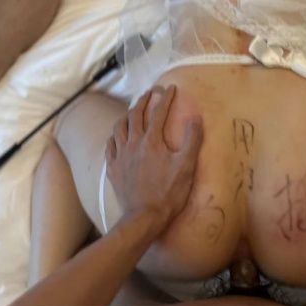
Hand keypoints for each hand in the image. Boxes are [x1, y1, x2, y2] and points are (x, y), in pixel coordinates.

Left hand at [105, 86, 203, 230]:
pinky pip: (110, 146)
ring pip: (119, 128)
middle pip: (135, 115)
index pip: (159, 112)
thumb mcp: (186, 166)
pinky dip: (114, 136)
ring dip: (126, 115)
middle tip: (150, 93)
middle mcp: (133, 143)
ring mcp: (120, 156)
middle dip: (143, 101)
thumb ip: (192, 139)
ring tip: (131, 111)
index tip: (170, 88)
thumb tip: (195, 117)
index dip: (165, 98)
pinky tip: (116, 136)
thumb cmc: (168, 193)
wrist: (143, 218)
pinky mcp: (113, 169)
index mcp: (152, 141)